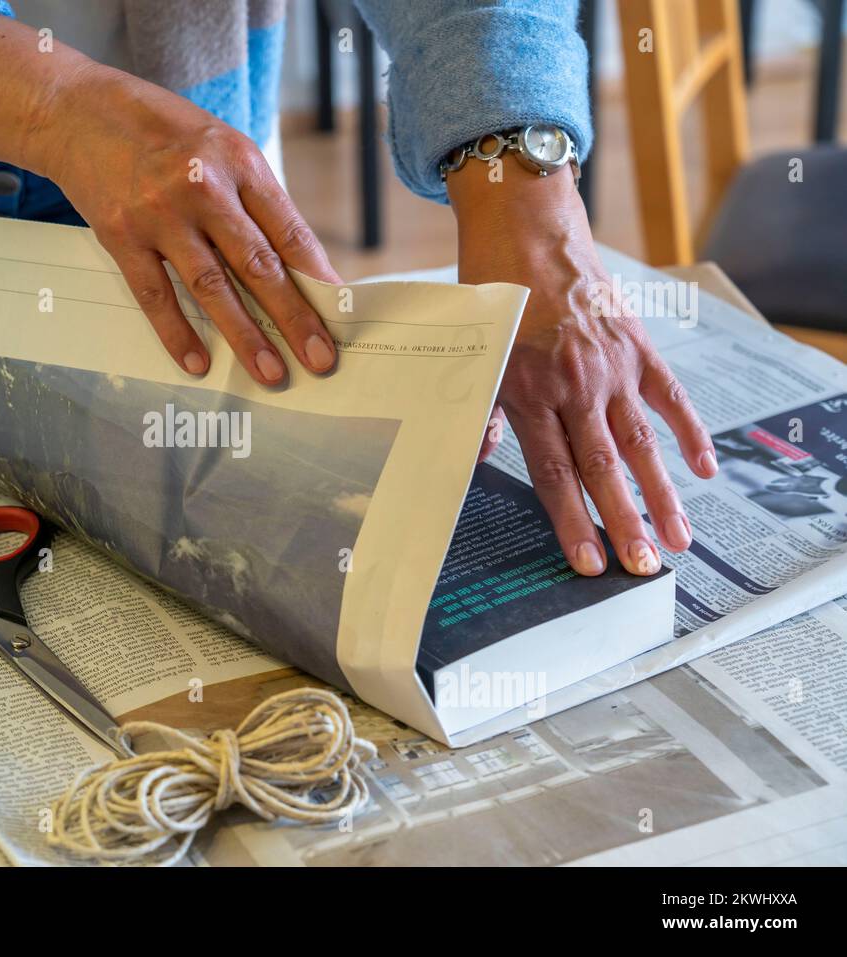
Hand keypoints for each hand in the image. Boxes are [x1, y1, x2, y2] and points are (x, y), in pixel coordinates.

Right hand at [0, 19, 339, 385]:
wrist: (80, 112)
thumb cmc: (162, 133)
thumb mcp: (220, 147)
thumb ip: (253, 201)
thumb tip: (294, 267)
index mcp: (239, 162)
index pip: (288, 230)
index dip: (317, 276)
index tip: (340, 313)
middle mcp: (204, 187)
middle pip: (258, 265)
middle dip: (294, 318)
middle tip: (320, 360)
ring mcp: (161, 214)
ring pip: (211, 287)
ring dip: (244, 335)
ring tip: (270, 372)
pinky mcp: (122, 236)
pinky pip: (155, 294)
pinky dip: (176, 332)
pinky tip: (196, 363)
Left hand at [450, 154, 717, 576]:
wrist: (527, 231)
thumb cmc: (492, 297)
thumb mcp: (474, 357)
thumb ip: (482, 414)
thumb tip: (480, 461)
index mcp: (529, 394)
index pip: (554, 473)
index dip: (572, 521)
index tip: (589, 562)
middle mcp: (575, 385)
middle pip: (604, 468)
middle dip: (625, 522)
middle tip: (644, 565)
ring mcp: (612, 366)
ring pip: (642, 442)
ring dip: (662, 494)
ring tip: (679, 538)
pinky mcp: (636, 345)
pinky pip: (670, 395)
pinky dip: (689, 432)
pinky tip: (704, 469)